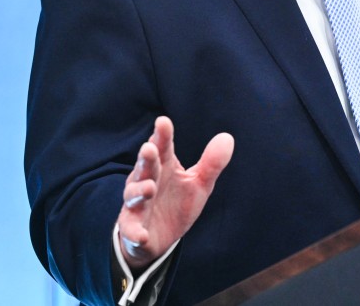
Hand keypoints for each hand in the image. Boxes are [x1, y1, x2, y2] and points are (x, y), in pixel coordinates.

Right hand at [116, 116, 233, 268]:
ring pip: (134, 195)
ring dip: (139, 191)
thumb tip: (227, 137)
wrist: (159, 238)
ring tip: (149, 188)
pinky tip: (141, 235)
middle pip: (145, 167)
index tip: (163, 122)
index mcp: (163, 167)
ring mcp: (136, 205)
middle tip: (149, 148)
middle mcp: (145, 181)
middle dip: (147, 159)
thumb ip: (211, 163)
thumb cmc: (177, 203)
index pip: (162, 147)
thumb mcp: (198, 184)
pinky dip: (135, 232)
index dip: (162, 135)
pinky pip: (132, 230)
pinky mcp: (132, 228)